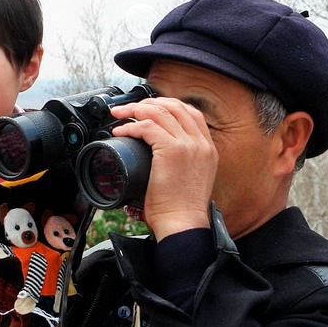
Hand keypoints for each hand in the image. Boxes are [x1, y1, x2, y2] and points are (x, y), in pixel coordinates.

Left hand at [110, 97, 217, 238]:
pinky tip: (121, 131)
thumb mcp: (190, 179)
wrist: (183, 224)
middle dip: (149, 103)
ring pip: (159, 112)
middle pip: (175, 106)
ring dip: (135, 110)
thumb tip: (157, 155)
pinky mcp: (172, 151)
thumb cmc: (180, 210)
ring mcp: (188, 145)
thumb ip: (181, 163)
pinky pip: (147, 127)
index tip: (149, 108)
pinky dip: (130, 126)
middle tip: (129, 109)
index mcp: (207, 149)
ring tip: (120, 115)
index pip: (191, 113)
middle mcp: (200, 143)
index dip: (168, 106)